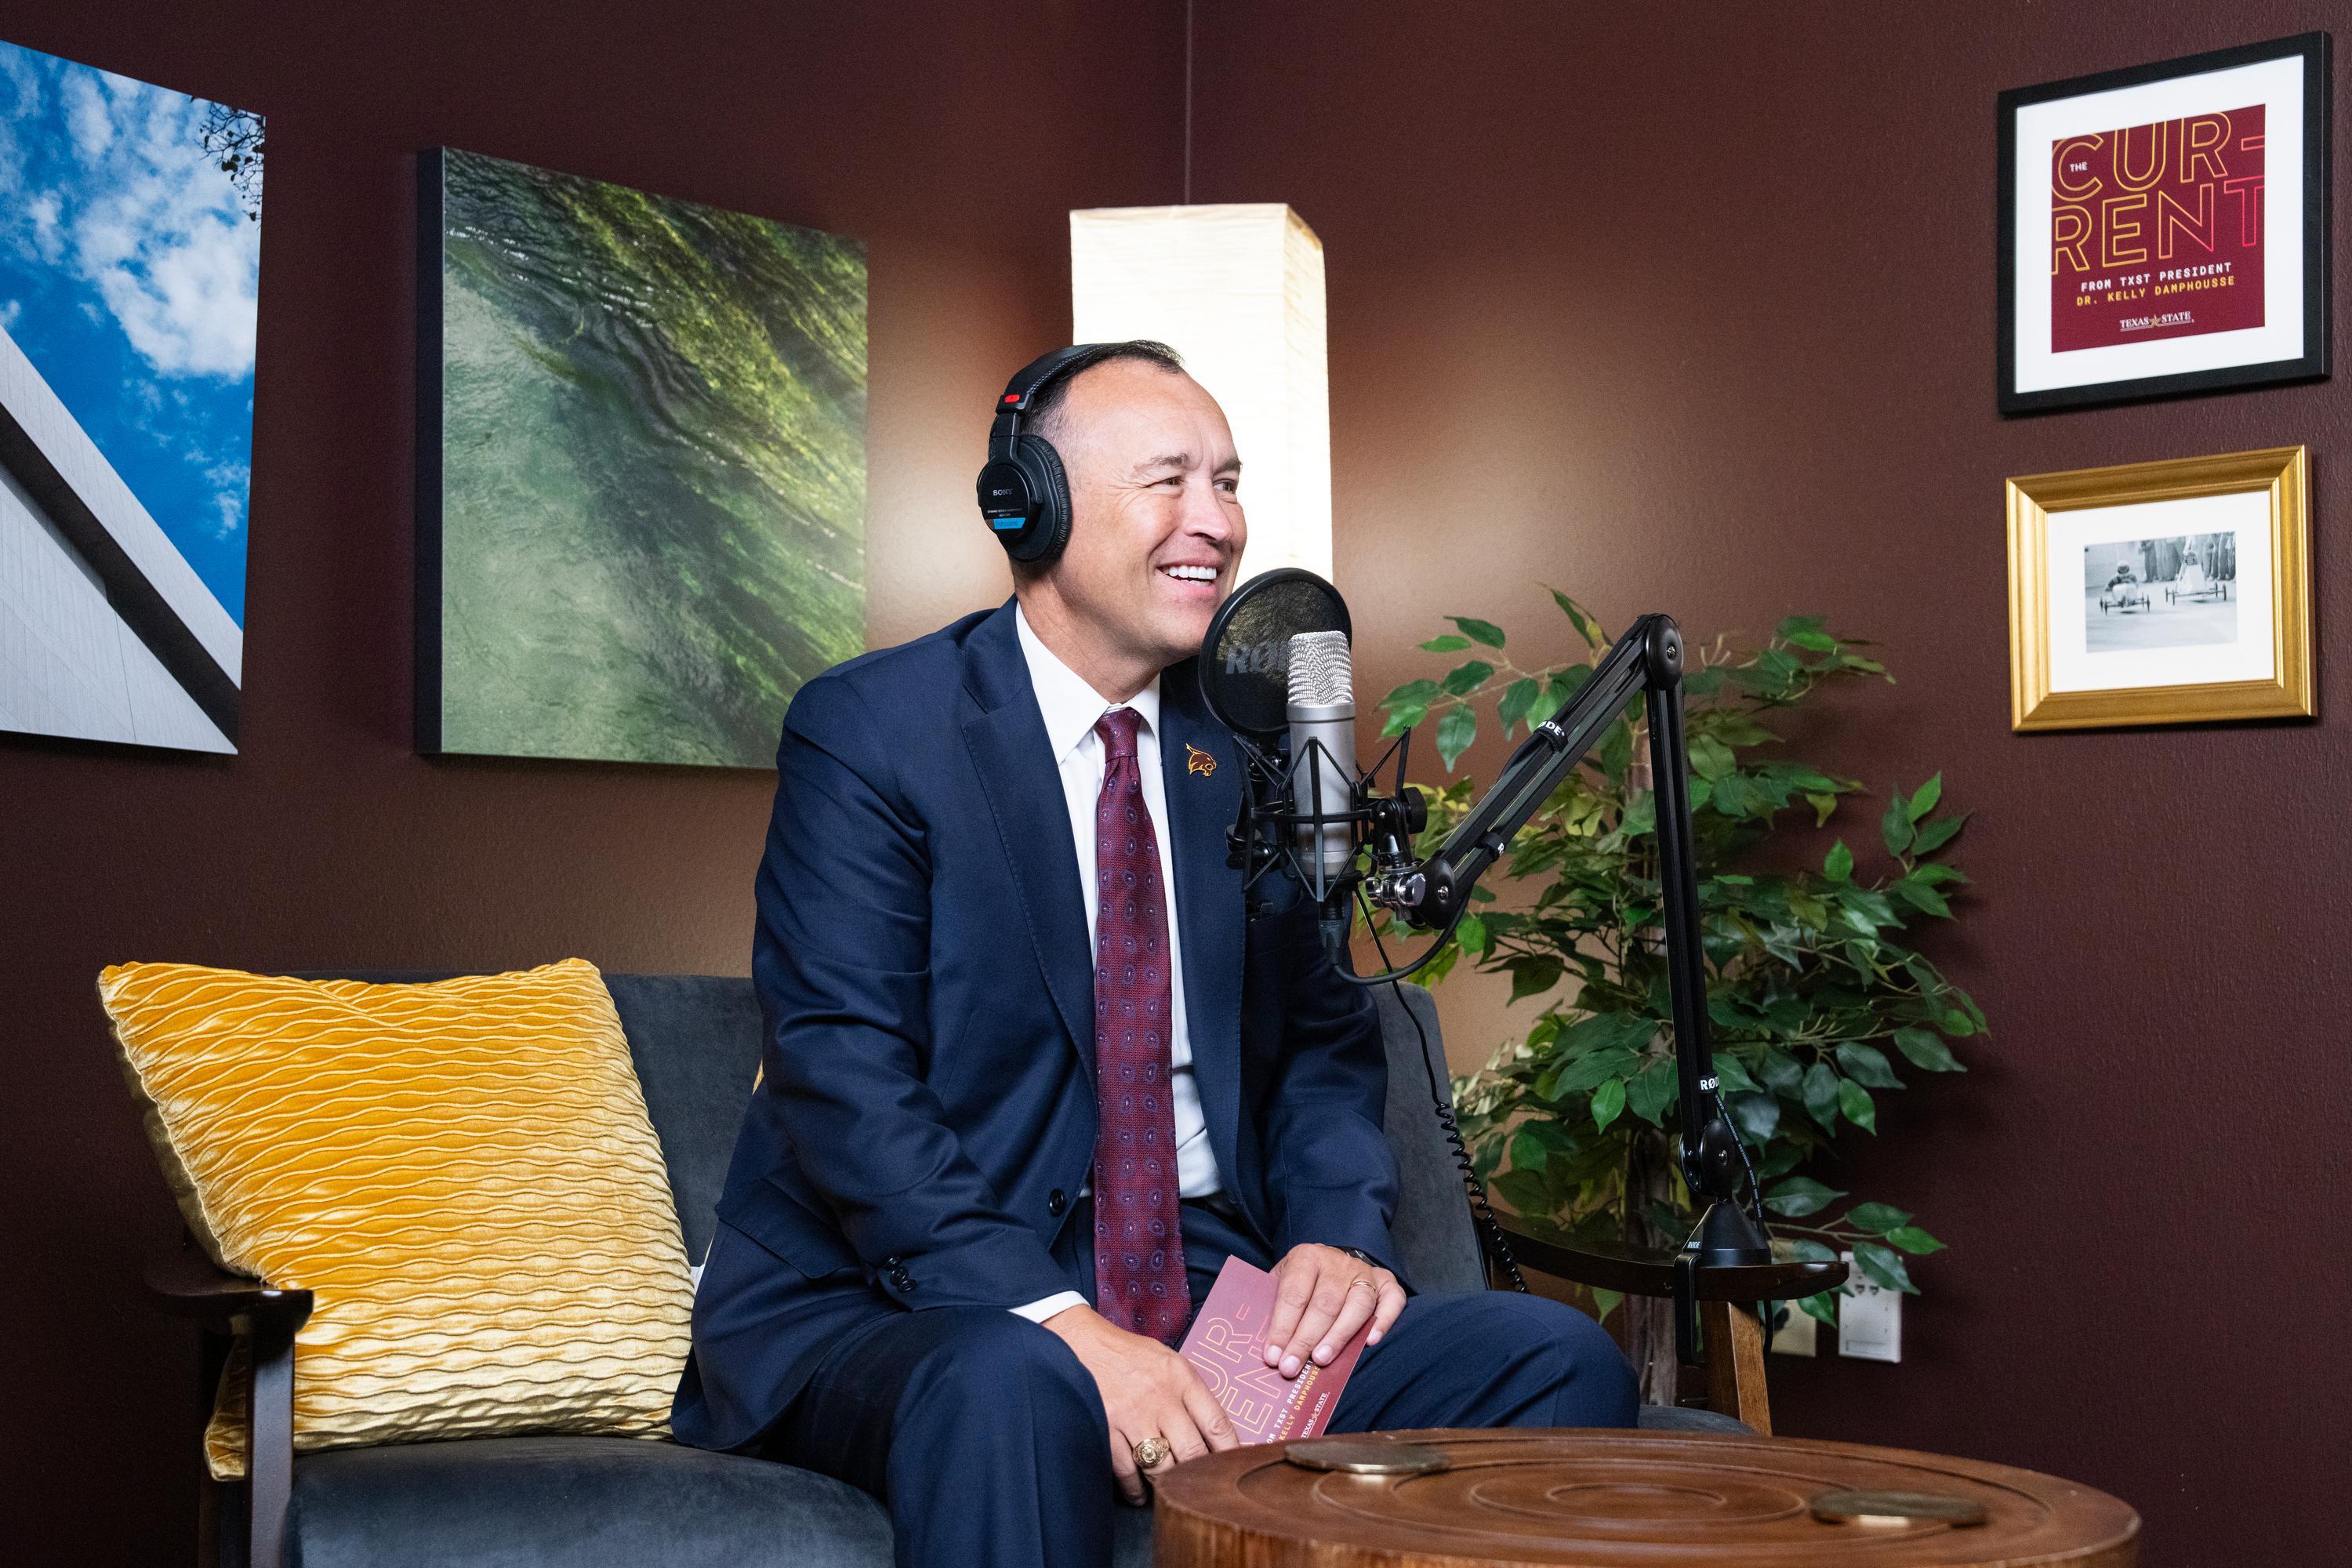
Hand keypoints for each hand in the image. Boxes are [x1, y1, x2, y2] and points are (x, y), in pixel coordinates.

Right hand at [1044, 1304, 1236, 1503]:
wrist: (1079, 1341)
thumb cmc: (1127, 1354)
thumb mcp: (1167, 1360)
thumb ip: (1190, 1392)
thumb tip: (1215, 1432)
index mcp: (1181, 1377)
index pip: (1217, 1423)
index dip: (1230, 1453)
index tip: (1233, 1468)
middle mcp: (1160, 1397)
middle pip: (1192, 1451)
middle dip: (1200, 1474)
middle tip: (1201, 1485)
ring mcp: (1132, 1415)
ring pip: (1161, 1467)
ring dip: (1168, 1484)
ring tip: (1170, 1489)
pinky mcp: (1106, 1429)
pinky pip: (1128, 1472)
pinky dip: (1135, 1489)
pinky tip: (1139, 1493)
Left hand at [1262, 1244, 1405, 1380]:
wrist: (1329, 1263)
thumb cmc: (1301, 1283)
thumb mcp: (1279, 1284)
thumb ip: (1274, 1308)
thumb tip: (1268, 1349)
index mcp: (1306, 1257)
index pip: (1294, 1295)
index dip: (1282, 1328)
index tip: (1273, 1356)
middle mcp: (1337, 1262)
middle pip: (1325, 1303)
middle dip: (1306, 1339)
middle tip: (1292, 1367)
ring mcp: (1364, 1271)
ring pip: (1357, 1304)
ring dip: (1338, 1336)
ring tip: (1321, 1360)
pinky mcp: (1386, 1281)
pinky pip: (1392, 1301)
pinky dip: (1384, 1321)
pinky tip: (1370, 1342)